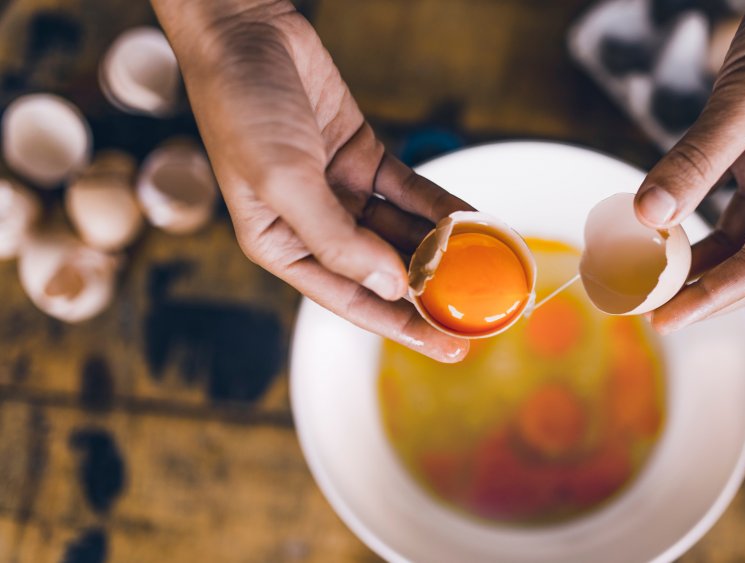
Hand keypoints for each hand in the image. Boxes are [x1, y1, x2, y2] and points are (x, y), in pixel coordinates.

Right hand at [152, 0, 470, 361]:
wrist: (245, 32)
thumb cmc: (241, 108)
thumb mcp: (282, 182)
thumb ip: (337, 239)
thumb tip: (391, 284)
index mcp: (280, 246)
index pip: (352, 300)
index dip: (402, 326)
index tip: (449, 347)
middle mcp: (313, 226)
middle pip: (384, 270)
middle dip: (432, 290)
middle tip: (482, 310)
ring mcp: (341, 191)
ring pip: (403, 232)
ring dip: (443, 248)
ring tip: (488, 268)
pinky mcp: (363, 158)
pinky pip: (411, 191)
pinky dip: (441, 206)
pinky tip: (474, 222)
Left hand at [634, 0, 744, 332]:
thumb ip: (696, 161)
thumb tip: (647, 216)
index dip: (712, 297)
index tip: (665, 318)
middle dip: (705, 291)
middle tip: (649, 309)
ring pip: (738, 245)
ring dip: (696, 265)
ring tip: (648, 283)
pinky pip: (727, 213)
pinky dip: (695, 229)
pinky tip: (661, 239)